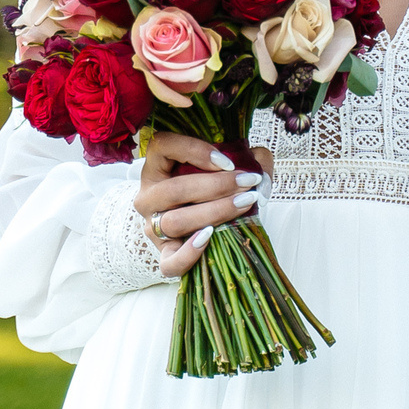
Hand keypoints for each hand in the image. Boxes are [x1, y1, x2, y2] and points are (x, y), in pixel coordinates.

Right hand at [134, 133, 270, 278]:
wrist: (205, 221)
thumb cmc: (214, 187)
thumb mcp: (230, 165)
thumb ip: (248, 158)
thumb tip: (260, 168)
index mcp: (157, 166)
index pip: (162, 146)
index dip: (194, 150)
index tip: (228, 161)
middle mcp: (148, 195)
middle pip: (173, 190)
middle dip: (217, 185)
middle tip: (248, 182)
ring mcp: (152, 226)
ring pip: (175, 221)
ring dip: (214, 212)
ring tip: (244, 203)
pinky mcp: (164, 253)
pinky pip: (169, 261)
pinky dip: (189, 253)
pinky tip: (209, 237)